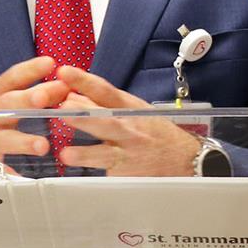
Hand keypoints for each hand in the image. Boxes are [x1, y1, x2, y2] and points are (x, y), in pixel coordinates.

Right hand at [0, 56, 68, 178]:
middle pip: (8, 105)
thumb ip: (18, 91)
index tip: (49, 63)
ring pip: (2, 140)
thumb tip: (60, 86)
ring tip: (42, 146)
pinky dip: (10, 177)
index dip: (30, 70)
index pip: (11, 78)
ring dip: (23, 142)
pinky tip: (24, 182)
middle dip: (27, 100)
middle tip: (46, 97)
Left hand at [52, 66, 200, 176]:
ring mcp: (127, 154)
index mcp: (130, 109)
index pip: (105, 91)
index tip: (64, 73)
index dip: (84, 81)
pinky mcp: (127, 175)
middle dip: (83, 115)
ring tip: (67, 153)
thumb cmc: (156, 132)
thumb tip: (71, 96)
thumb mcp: (135, 111)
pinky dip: (92, 172)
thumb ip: (104, 105)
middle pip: (104, 120)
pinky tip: (78, 174)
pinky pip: (107, 173)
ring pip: (104, 153)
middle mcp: (128, 129)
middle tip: (63, 109)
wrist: (184, 159)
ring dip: (85, 153)